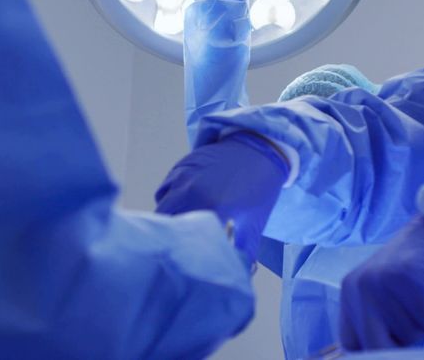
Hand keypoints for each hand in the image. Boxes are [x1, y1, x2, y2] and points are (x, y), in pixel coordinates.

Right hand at [155, 133, 287, 264]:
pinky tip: (186, 202)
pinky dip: (170, 197)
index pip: (181, 235)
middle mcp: (190, 189)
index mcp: (209, 207)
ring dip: (168, 215)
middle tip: (180, 241)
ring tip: (183, 223)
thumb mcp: (254, 224)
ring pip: (162, 203)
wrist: (261, 148)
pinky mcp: (181, 165)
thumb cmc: (259, 188)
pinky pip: (166, 187)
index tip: (183, 257)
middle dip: (169, 232)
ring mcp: (183, 175)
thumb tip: (242, 274)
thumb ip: (245, 252)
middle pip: (163, 219)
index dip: (180, 248)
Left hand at [340, 215, 423, 350]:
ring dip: (421, 324)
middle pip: (376, 345)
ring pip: (408, 334)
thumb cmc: (408, 273)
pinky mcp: (408, 278)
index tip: (391, 346)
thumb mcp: (377, 294)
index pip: (351, 343)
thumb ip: (370, 321)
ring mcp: (383, 281)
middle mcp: (360, 286)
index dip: (373, 351)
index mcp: (348, 292)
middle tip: (412, 327)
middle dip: (400, 344)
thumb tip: (375, 354)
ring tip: (419, 299)